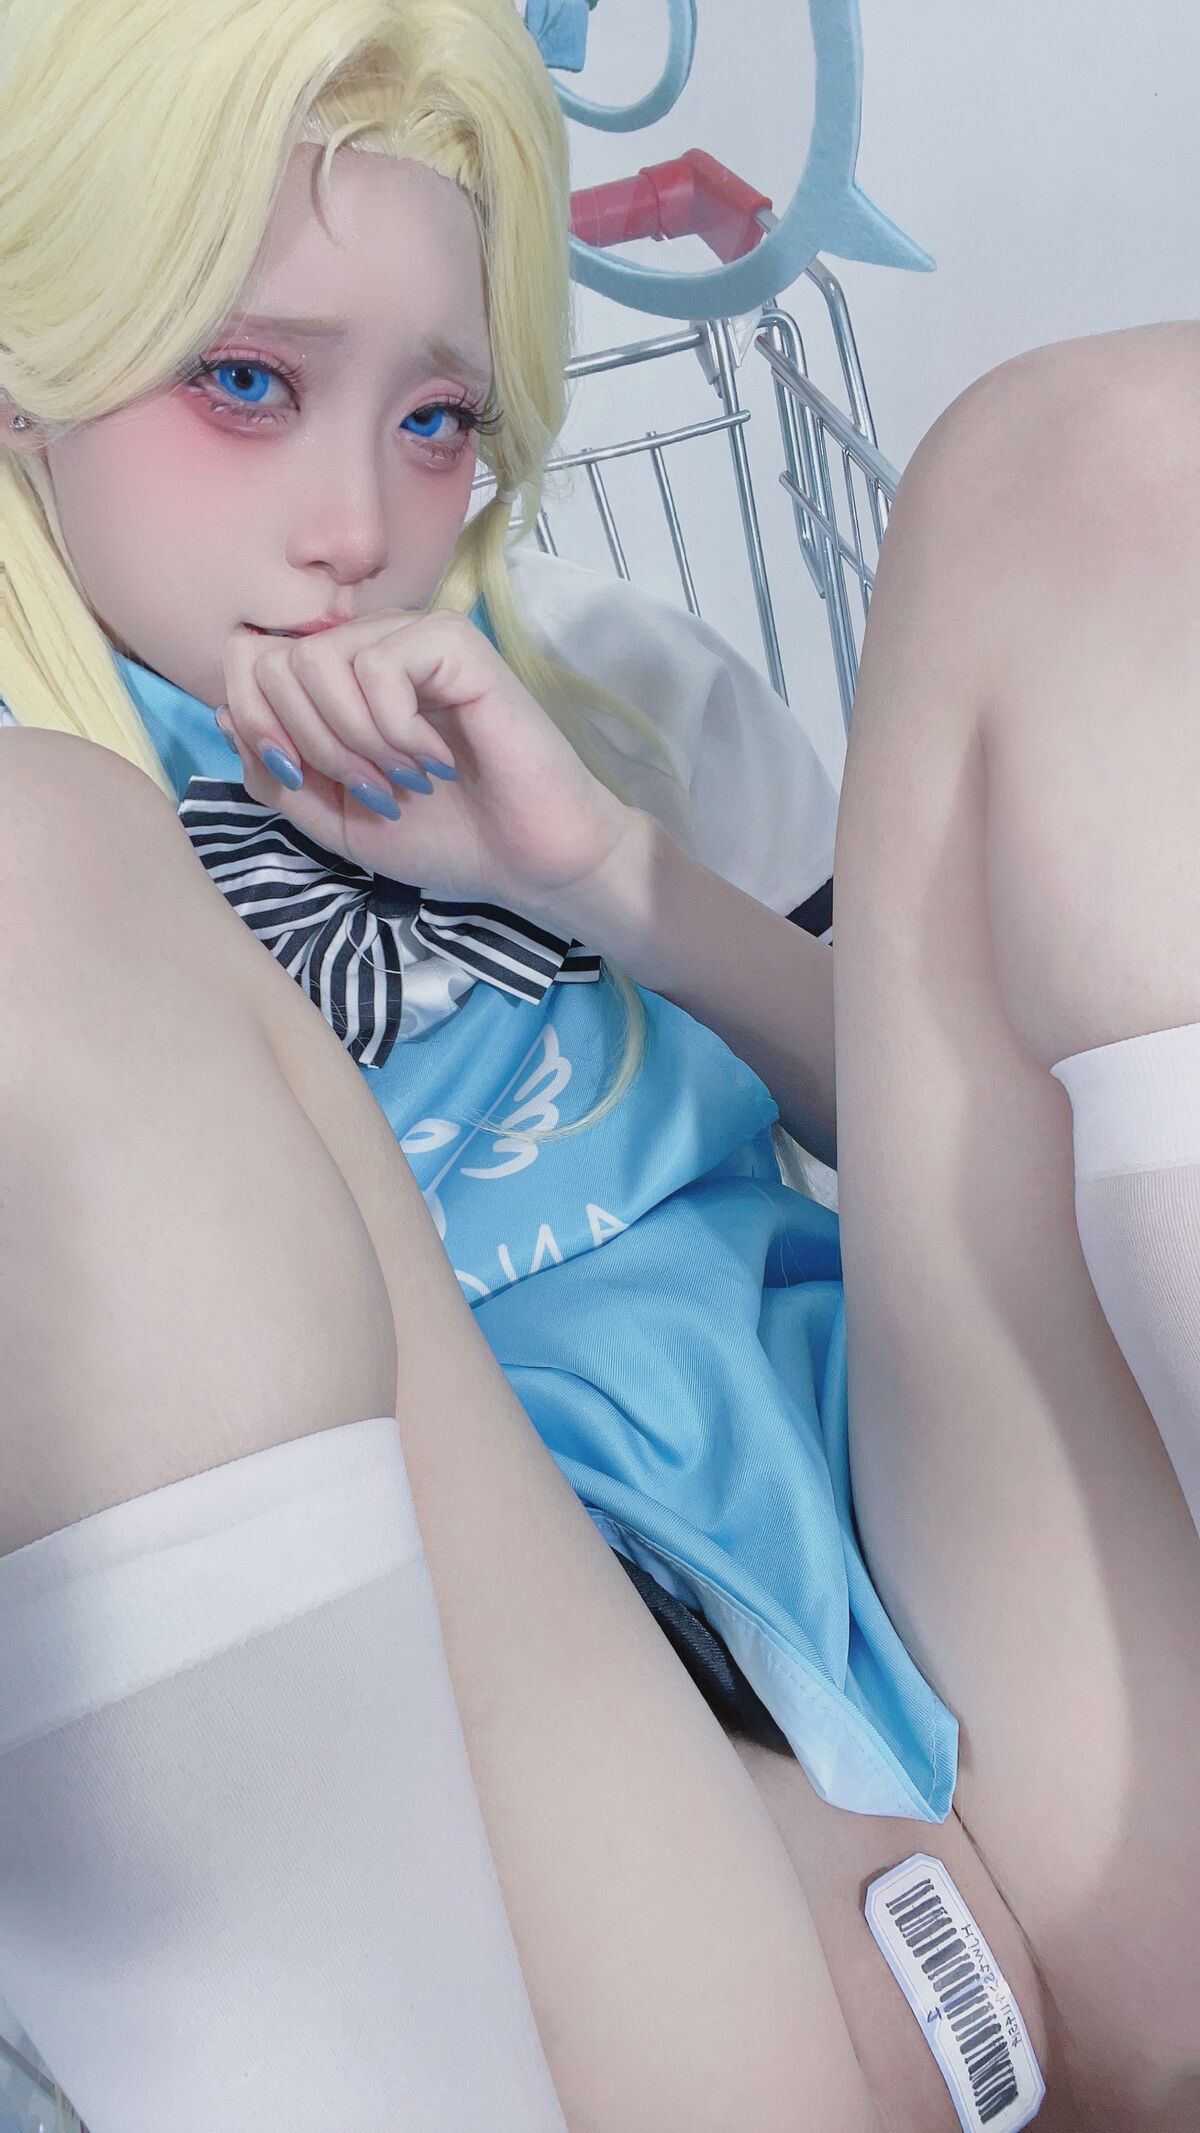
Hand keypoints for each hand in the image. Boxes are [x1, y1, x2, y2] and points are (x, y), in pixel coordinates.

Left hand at [217, 607, 632, 922]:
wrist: (526, 859)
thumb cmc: (443, 836)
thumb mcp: (333, 820)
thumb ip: (276, 774)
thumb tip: (225, 714)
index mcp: (336, 679)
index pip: (247, 661)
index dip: (255, 725)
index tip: (304, 779)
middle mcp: (367, 645)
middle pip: (274, 661)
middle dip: (307, 744)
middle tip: (370, 790)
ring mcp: (411, 637)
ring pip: (318, 659)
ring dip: (351, 742)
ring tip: (403, 779)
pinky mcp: (455, 642)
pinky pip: (378, 666)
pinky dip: (394, 729)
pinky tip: (434, 760)